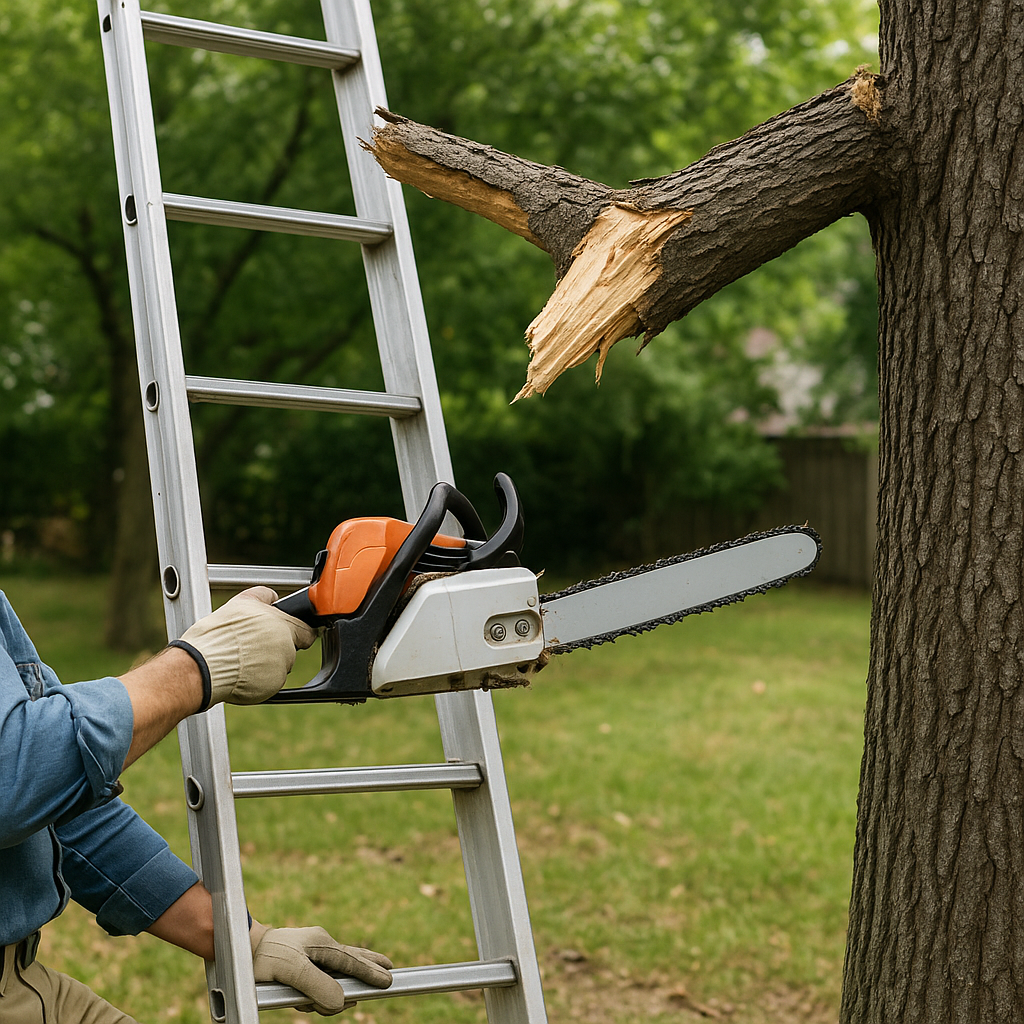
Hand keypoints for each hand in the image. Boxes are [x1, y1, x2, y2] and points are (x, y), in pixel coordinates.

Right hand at [175, 588, 316, 707]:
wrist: (202, 667)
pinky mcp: (272, 686)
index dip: (299, 631)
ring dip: (267, 663)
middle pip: (289, 648)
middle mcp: (285, 645)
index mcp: (282, 624)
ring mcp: (280, 667)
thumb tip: (274, 597)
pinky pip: (270, 682)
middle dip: (276, 647)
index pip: (306, 630)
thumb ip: (264, 596)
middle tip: (252, 646)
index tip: (294, 633)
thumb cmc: (216, 637)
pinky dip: (260, 679)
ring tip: (242, 659)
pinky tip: (242, 673)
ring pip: (279, 665)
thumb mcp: (240, 603)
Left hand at [250, 921, 393, 1014]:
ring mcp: (309, 954)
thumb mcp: (294, 972)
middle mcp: (319, 947)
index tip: (389, 979)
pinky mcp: (298, 964)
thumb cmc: (267, 956)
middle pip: (351, 959)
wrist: (240, 950)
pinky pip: (316, 981)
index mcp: (323, 943)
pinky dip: (313, 995)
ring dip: (325, 995)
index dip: (371, 973)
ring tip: (309, 1004)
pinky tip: (303, 1001)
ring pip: (331, 977)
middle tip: (388, 968)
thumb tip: (343, 1001)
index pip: (353, 962)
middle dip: (368, 965)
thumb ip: (320, 986)